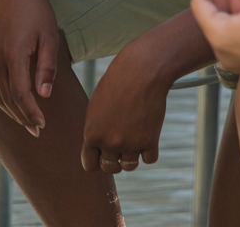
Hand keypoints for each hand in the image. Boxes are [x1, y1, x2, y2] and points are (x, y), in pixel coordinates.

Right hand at [0, 0, 59, 136]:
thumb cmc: (38, 10)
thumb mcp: (50, 37)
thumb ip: (47, 67)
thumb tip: (43, 96)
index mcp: (12, 53)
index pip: (20, 94)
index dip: (31, 113)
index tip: (42, 126)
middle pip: (5, 97)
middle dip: (21, 117)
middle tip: (36, 130)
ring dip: (9, 110)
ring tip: (26, 120)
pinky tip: (11, 103)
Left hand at [81, 44, 168, 173]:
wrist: (141, 70)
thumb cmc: (117, 82)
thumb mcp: (96, 105)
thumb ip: (95, 129)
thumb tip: (97, 148)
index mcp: (91, 133)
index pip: (89, 164)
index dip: (96, 160)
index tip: (102, 154)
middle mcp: (109, 142)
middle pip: (110, 168)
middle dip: (114, 159)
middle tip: (120, 142)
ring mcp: (130, 144)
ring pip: (129, 166)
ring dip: (132, 154)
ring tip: (134, 134)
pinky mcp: (150, 142)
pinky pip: (149, 159)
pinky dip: (149, 149)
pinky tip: (148, 132)